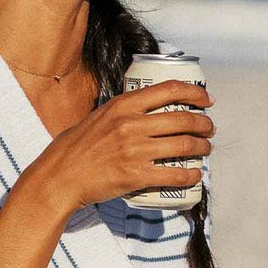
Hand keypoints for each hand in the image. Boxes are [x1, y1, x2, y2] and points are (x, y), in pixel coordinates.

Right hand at [19, 80, 214, 216]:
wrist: (59, 177)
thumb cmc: (74, 148)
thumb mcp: (98, 117)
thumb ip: (123, 113)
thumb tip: (148, 112)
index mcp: (123, 105)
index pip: (169, 90)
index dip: (194, 93)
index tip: (206, 100)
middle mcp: (131, 124)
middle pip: (183, 119)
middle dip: (204, 124)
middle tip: (209, 129)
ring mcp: (135, 150)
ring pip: (184, 145)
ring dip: (202, 148)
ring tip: (205, 150)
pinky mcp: (136, 175)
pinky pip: (175, 174)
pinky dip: (191, 175)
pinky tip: (195, 175)